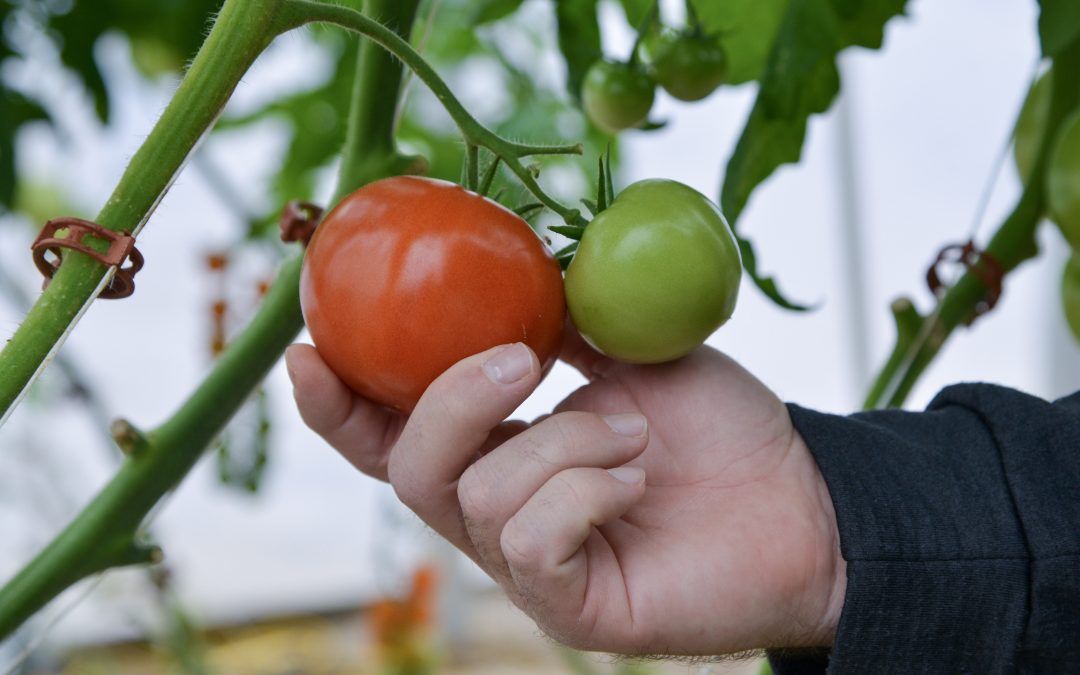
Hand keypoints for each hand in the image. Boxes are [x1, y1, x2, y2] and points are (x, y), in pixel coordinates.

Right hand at [285, 331, 845, 656]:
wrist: (799, 496)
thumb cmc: (718, 428)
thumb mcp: (630, 352)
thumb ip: (557, 323)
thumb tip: (502, 269)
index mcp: (500, 452)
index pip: (393, 437)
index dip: (341, 402)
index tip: (312, 347)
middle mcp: (498, 512)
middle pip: (410, 467)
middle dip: (450, 402)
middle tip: (520, 360)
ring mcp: (528, 565)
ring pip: (476, 495)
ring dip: (562, 443)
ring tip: (632, 441)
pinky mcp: (564, 603)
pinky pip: (528, 540)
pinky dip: (583, 491)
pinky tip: (633, 483)